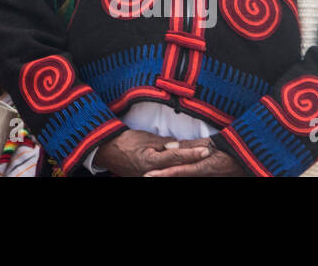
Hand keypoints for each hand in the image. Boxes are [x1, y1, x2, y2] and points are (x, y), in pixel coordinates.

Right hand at [93, 129, 215, 176]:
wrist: (107, 151)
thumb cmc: (125, 142)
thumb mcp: (145, 139)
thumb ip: (164, 144)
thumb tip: (180, 145)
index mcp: (150, 161)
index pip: (175, 156)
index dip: (191, 153)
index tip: (206, 150)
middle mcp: (152, 173)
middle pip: (178, 167)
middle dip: (194, 161)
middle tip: (209, 155)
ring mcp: (150, 178)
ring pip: (173, 173)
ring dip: (187, 166)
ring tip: (202, 160)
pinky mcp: (149, 179)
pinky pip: (166, 174)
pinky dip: (177, 170)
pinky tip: (186, 167)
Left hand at [143, 137, 246, 176]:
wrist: (244, 160)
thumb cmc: (227, 149)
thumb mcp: (209, 144)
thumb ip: (189, 146)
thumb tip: (168, 147)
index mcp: (203, 167)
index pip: (178, 171)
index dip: (162, 174)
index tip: (148, 175)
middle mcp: (203, 175)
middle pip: (178, 176)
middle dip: (162, 177)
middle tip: (145, 177)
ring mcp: (205, 177)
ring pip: (183, 177)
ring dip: (168, 175)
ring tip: (152, 176)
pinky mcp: (206, 176)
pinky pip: (190, 175)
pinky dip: (178, 174)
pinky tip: (167, 173)